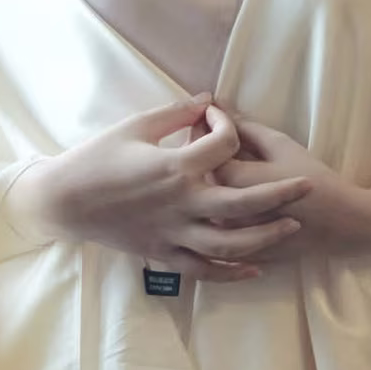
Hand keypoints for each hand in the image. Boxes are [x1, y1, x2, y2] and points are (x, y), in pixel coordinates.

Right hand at [24, 94, 313, 281]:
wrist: (63, 201)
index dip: (228, 124)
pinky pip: (203, 269)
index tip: (220, 116)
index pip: (221, 144)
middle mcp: (180, 202)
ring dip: (264, 237)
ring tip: (289, 227)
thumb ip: (174, 112)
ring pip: (229, 243)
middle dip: (279, 195)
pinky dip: (230, 272)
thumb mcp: (134, 126)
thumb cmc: (97, 158)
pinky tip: (254, 267)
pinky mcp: (162, 254)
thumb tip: (207, 97)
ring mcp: (172, 233)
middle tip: (307, 187)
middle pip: (242, 202)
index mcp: (173, 166)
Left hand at [206, 111, 370, 261]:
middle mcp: (226, 211)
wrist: (340, 223)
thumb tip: (220, 107)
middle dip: (200, 162)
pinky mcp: (241, 253)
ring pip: (205, 212)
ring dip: (205, 192)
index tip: (205, 122)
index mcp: (235, 180)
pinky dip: (218, 218)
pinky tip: (228, 203)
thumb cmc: (313, 178)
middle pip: (200, 184)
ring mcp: (233, 237)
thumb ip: (246, 127)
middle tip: (207, 144)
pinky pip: (218, 238)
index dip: (201, 135)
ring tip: (216, 173)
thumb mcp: (280, 145)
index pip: (203, 154)